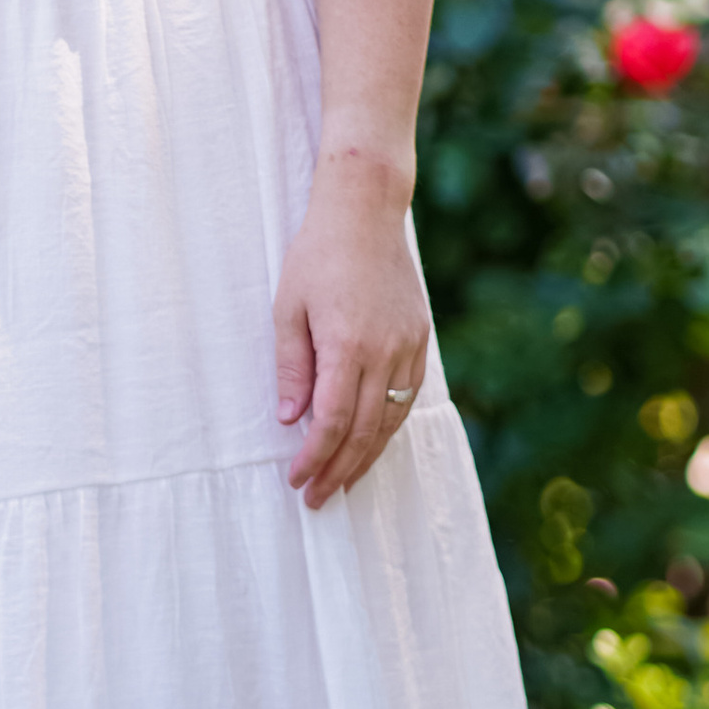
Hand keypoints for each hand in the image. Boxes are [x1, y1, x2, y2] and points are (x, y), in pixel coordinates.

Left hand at [273, 170, 432, 510]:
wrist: (365, 211)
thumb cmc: (317, 255)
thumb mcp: (288, 309)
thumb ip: (291, 367)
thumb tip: (290, 419)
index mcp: (347, 345)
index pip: (333, 421)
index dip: (315, 457)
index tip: (297, 480)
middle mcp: (385, 351)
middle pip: (365, 430)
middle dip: (339, 470)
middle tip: (317, 498)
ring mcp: (408, 346)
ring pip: (392, 419)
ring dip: (367, 456)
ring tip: (343, 481)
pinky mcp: (420, 339)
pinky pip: (407, 396)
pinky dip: (389, 425)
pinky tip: (372, 441)